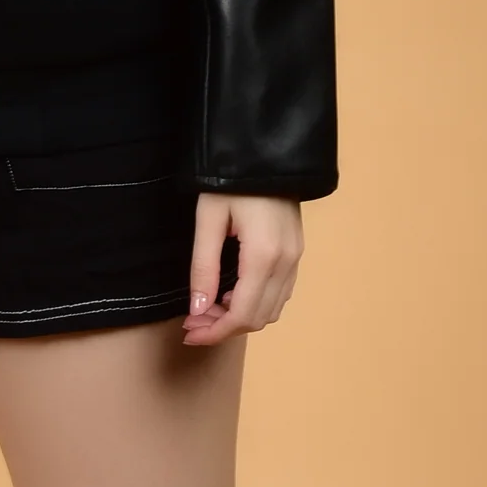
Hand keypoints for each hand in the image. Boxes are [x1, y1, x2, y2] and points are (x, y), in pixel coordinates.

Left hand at [183, 192, 302, 344]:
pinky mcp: (297, 251)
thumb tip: (197, 310)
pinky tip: (232, 294)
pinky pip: (280, 292)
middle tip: (193, 322)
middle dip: (224, 327)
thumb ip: (204, 268)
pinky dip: (256, 303)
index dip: (215, 332)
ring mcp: (296, 257)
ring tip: (208, 309)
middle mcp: (286, 262)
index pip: (242, 314)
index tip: (189, 333)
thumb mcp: (208, 221)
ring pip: (272, 309)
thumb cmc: (230, 180)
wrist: (265, 153)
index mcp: (263, 256)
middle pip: (259, 317)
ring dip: (241, 317)